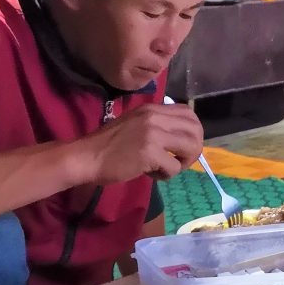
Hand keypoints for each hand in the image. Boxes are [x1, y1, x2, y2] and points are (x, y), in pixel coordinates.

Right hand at [81, 103, 202, 183]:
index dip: (193, 133)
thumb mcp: (135, 125)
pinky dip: (166, 175)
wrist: (88, 157)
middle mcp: (155, 116)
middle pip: (196, 129)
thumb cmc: (110, 146)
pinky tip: (151, 174)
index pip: (189, 114)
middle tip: (180, 161)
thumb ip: (157, 126)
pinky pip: (174, 167)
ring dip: (184, 162)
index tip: (183, 147)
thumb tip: (181, 138)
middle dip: (194, 149)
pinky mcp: (150, 152)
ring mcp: (153, 133)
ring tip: (167, 168)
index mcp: (152, 109)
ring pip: (191, 147)